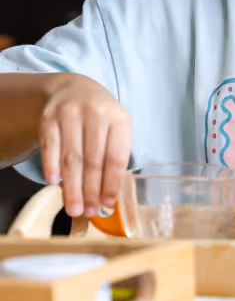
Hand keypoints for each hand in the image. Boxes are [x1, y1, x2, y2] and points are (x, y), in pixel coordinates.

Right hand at [39, 73, 130, 218]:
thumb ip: (112, 157)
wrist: (74, 89)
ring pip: (71, 157)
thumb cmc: (99, 118)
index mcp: (119, 118)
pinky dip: (51, 166)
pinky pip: (50, 146)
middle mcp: (96, 113)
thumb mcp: (114, 129)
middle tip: (88, 212)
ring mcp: (71, 114)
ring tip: (73, 207)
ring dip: (72, 186)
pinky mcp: (50, 117)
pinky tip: (54, 183)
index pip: (116, 156)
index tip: (107, 203)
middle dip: (90, 190)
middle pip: (92, 160)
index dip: (111, 183)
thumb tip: (107, 196)